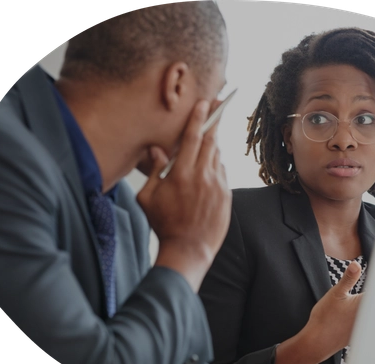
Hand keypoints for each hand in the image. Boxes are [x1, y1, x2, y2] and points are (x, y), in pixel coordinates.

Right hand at [136, 99, 230, 292]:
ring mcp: (217, 185)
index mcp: (181, 174)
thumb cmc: (164, 225)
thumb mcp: (148, 198)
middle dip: (214, 123)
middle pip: (211, 141)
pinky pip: (222, 173)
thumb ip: (153, 170)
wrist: (189, 250)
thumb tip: (157, 150)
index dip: (200, 118)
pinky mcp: (226, 195)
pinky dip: (216, 166)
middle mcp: (202, 176)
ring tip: (206, 144)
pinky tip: (208, 171)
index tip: (206, 104)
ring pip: (217, 156)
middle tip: (218, 108)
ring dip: (213, 147)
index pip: (193, 137)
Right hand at [303, 261, 363, 361]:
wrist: (317, 342)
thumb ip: (348, 278)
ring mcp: (367, 327)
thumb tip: (356, 264)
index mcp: (366, 304)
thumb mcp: (336, 293)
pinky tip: (374, 311)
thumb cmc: (325, 318)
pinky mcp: (362, 333)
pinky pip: (373, 323)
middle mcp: (370, 317)